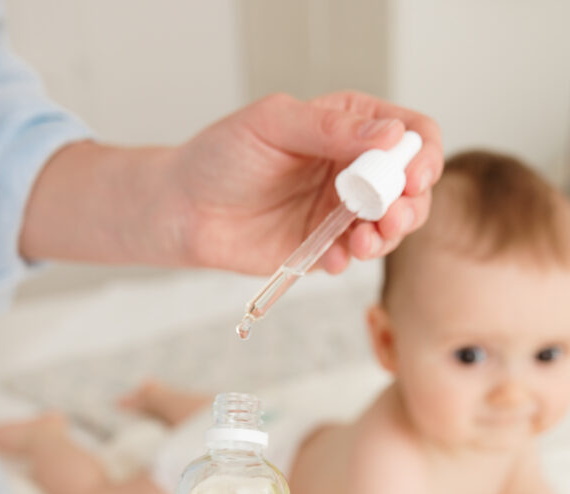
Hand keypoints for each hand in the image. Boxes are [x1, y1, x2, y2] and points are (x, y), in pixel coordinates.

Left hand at [20, 92, 441, 274]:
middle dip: (410, 202)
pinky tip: (333, 257)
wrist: (183, 209)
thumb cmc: (220, 156)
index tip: (412, 175)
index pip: (410, 132)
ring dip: (388, 235)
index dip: (421, 153)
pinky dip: (351, 259)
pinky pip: (353, 257)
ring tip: (364, 240)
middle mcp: (351, 169)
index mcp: (347, 127)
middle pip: (410, 185)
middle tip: (391, 214)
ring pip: (390, 225)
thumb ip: (330, 127)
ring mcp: (339, 211)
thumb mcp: (273, 125)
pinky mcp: (322, 248)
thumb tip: (391, 134)